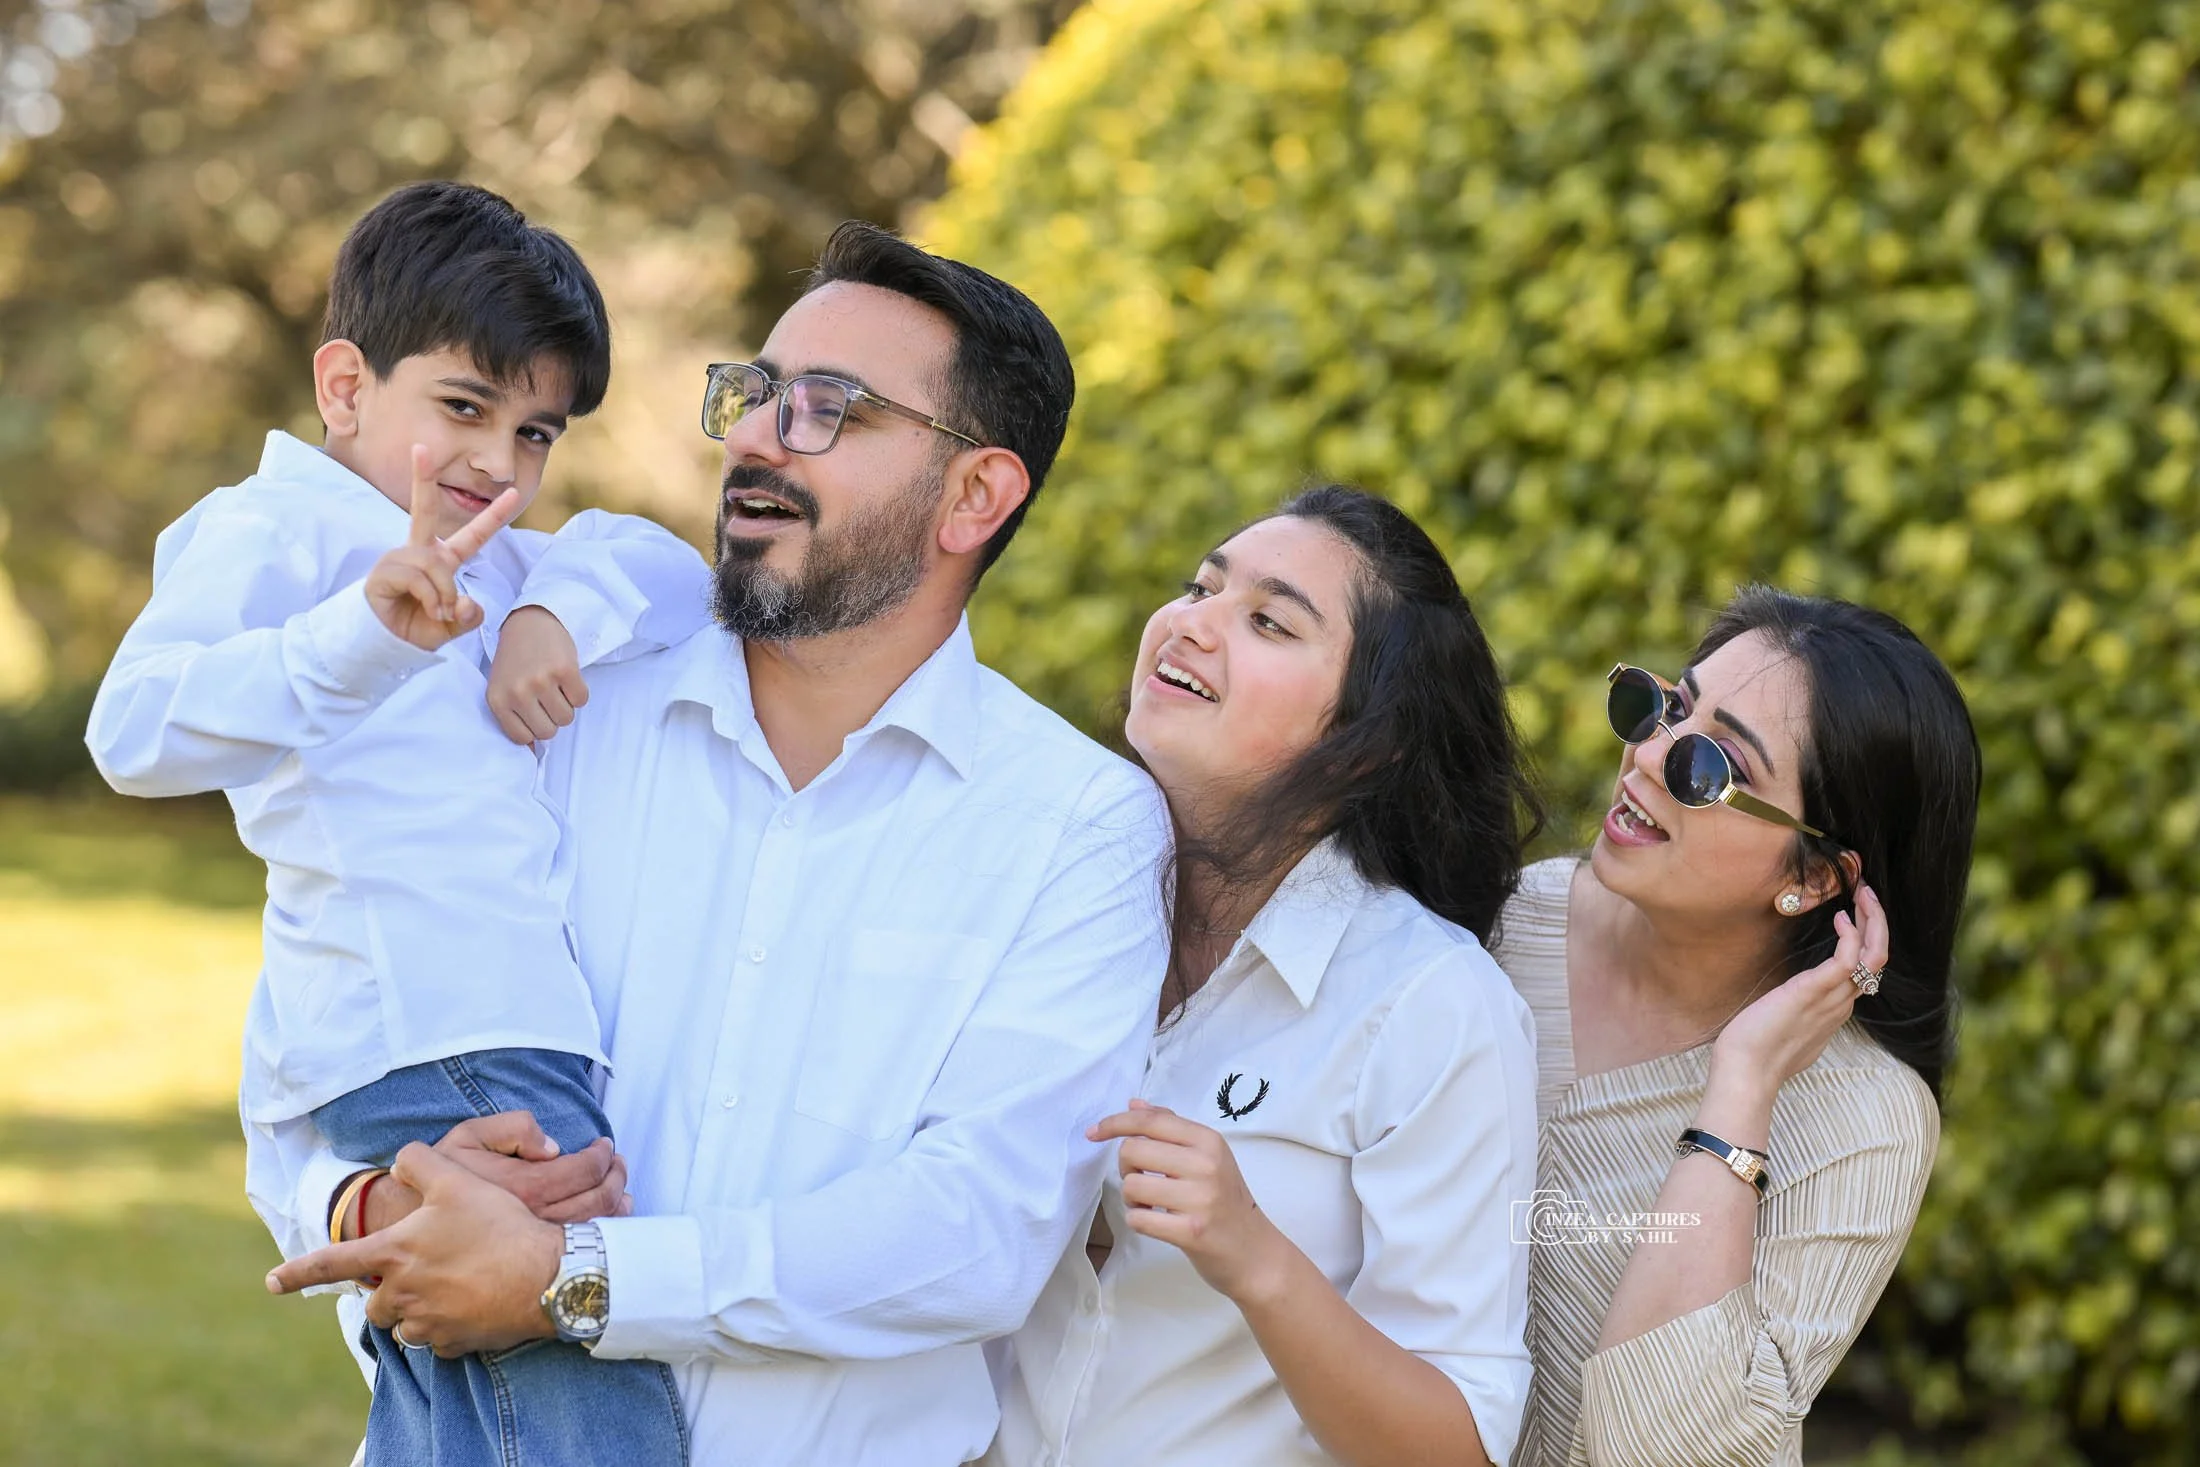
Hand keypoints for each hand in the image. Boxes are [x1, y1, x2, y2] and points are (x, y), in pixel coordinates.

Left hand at [273, 1141, 563, 1357]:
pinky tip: (473, 1304)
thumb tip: (400, 1160)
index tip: (270, 1283)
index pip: (332, 1264)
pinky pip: (438, 1341)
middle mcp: (401, 1295)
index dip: (297, 1272)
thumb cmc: (499, 1226)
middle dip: (388, 1291)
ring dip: (417, 1310)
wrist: (546, 1276)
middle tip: (424, 1271)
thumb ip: (419, 1162)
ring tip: (454, 1286)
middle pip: (374, 1302)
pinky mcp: (454, 1345)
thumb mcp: (458, 1179)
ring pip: (404, 1325)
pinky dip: (448, 1326)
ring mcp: (427, 1324)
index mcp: (394, 1254)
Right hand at [356, 1110, 631, 1237]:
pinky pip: (574, 1259)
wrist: (399, 1236)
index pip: (585, 1169)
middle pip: (600, 1202)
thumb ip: (511, 1129)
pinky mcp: (526, 1277)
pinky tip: (598, 1229)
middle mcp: (535, 1222)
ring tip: (620, 1193)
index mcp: (525, 1187)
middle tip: (619, 1167)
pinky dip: (596, 1241)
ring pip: (593, 1233)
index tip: (606, 1148)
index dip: (604, 1156)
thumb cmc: (433, 1185)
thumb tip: (553, 1147)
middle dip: (617, 1180)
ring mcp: (534, 1254)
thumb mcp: (464, 1138)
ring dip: (616, 1210)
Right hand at [362, 444, 522, 650]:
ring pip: (434, 564)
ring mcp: (400, 559)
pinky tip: (427, 610)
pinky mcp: (384, 572)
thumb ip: (469, 617)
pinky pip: (418, 578)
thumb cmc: (418, 629)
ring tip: (439, 612)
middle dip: (422, 478)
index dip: (494, 516)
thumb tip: (468, 604)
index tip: (514, 493)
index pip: (474, 536)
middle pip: (424, 509)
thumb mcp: (453, 626)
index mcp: (444, 561)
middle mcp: (421, 553)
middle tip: (420, 448)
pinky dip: (431, 598)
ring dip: (444, 592)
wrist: (386, 645)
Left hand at [486, 606, 587, 744]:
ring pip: (567, 718)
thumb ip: (513, 718)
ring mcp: (541, 681)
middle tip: (547, 697)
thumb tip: (533, 753)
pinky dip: (578, 691)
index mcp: (498, 700)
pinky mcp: (564, 670)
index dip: (534, 727)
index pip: (523, 738)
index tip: (533, 711)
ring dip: (566, 705)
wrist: (530, 622)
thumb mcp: (503, 688)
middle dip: (552, 718)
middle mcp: (517, 693)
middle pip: (548, 732)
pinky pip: (581, 700)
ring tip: (555, 685)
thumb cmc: (516, 659)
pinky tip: (565, 677)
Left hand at [1088, 1098, 1292, 1304]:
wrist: (1255, 1252)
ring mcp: (1199, 1199)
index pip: (1151, 1121)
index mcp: (1208, 1141)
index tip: (1094, 1132)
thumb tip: (1134, 1104)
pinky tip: (1155, 1222)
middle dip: (1126, 1167)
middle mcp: (1205, 1165)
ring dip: (1132, 1198)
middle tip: (1143, 1180)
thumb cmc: (1226, 1201)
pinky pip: (1138, 1219)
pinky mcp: (1191, 1231)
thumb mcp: (1208, 1157)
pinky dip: (1138, 1220)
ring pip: (1131, 1186)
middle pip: (1132, 1151)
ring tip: (1151, 1204)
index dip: (1115, 1122)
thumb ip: (1171, 1127)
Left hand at [1710, 884, 1890, 1099]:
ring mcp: (1830, 999)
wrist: (1746, 1072)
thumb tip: (1792, 993)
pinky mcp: (1811, 992)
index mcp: (1836, 1009)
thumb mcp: (1787, 1024)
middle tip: (1867, 892)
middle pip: (1878, 959)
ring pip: (1873, 958)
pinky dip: (1850, 937)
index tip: (1857, 911)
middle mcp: (1841, 1003)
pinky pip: (1847, 962)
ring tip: (1863, 893)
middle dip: (1878, 922)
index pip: (1866, 969)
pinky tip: (1840, 919)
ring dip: (1873, 921)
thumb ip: (1799, 1008)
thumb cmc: (1757, 1050)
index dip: (1868, 938)